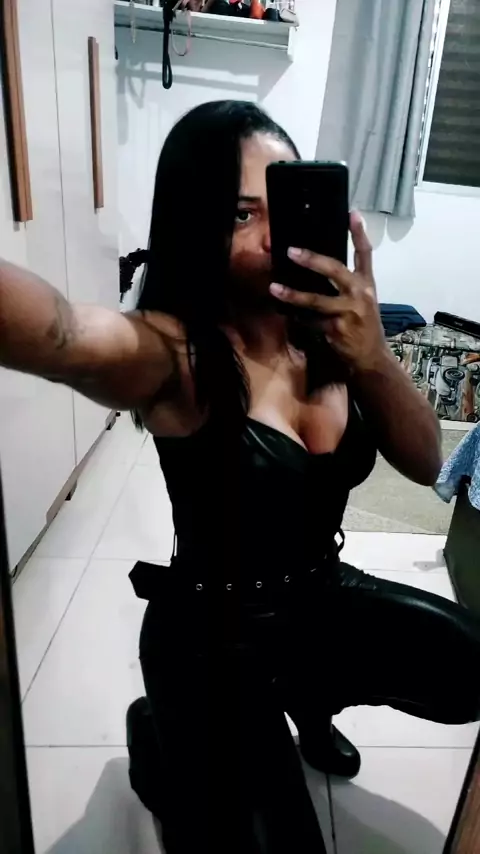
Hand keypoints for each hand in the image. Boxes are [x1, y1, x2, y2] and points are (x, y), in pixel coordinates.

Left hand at [269, 212, 387, 371]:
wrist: (372, 356)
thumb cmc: (364, 325)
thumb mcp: (363, 301)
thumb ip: (347, 285)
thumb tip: (319, 268)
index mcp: (367, 284)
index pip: (365, 254)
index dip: (359, 233)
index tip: (351, 212)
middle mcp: (360, 294)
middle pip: (335, 270)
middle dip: (312, 260)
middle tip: (292, 251)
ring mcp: (349, 312)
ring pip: (317, 300)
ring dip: (293, 295)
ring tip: (274, 288)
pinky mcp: (337, 329)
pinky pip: (311, 321)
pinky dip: (296, 318)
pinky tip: (284, 313)